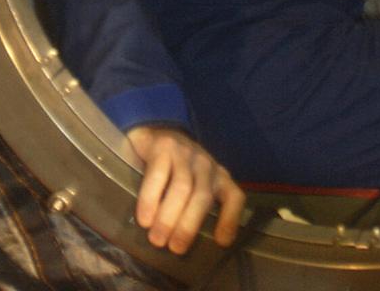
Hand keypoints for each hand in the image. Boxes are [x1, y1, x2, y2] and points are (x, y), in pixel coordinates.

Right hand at [125, 125, 245, 254]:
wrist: (155, 131)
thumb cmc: (176, 171)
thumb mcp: (195, 186)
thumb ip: (196, 208)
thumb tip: (183, 246)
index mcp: (219, 177)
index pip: (234, 196)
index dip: (230, 219)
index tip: (221, 242)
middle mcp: (206, 165)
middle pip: (202, 197)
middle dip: (189, 225)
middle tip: (174, 248)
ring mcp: (185, 153)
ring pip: (182, 188)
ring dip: (169, 217)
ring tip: (156, 239)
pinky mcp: (164, 147)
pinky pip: (159, 175)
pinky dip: (151, 199)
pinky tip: (144, 218)